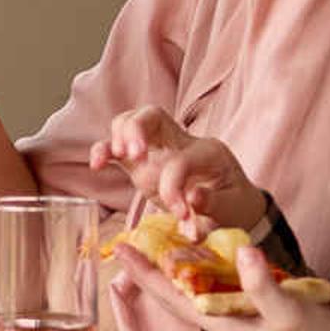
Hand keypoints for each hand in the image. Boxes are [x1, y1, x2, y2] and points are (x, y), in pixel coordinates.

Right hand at [87, 108, 267, 240]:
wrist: (231, 205)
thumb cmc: (232, 205)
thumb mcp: (233, 209)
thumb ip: (214, 204)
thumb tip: (193, 198)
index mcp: (208, 152)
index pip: (181, 160)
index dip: (174, 188)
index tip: (180, 215)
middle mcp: (181, 142)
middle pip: (153, 115)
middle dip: (138, 130)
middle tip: (134, 154)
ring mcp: (159, 149)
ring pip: (131, 122)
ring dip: (118, 136)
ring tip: (115, 155)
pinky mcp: (141, 163)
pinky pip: (118, 147)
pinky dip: (104, 151)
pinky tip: (96, 164)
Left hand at [128, 239, 329, 330]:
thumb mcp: (286, 312)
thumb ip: (262, 285)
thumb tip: (241, 252)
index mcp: (217, 321)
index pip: (169, 295)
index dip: (143, 272)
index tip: (120, 247)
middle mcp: (219, 317)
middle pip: (174, 290)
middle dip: (151, 266)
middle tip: (133, 235)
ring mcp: (234, 313)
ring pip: (194, 286)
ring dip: (175, 264)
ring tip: (159, 238)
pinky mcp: (250, 307)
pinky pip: (218, 283)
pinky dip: (206, 265)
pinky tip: (205, 250)